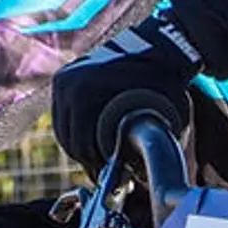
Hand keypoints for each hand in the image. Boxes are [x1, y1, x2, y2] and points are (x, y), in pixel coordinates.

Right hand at [52, 14, 201, 177]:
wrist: (162, 46)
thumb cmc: (164, 83)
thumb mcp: (160, 118)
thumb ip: (146, 148)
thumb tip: (139, 180)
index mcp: (84, 94)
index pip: (80, 146)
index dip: (96, 166)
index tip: (112, 176)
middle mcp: (67, 84)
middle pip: (68, 139)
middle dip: (87, 158)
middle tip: (107, 171)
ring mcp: (64, 78)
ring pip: (63, 129)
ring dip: (79, 144)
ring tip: (101, 156)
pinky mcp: (64, 76)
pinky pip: (63, 114)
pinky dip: (76, 128)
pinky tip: (93, 138)